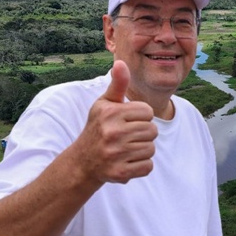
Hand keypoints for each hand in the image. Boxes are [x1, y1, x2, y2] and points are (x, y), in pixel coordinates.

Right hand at [75, 60, 156, 183]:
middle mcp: (112, 133)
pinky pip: (148, 166)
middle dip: (144, 134)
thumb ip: (118, 84)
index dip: (141, 117)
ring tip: (126, 148)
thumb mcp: (105, 104)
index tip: (128, 121)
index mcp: (110, 113)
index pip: (148, 112)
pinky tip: (127, 161)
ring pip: (151, 149)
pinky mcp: (119, 172)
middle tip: (127, 137)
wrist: (83, 161)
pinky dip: (141, 165)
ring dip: (142, 150)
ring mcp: (115, 154)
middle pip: (153, 131)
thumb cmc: (99, 127)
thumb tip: (121, 62)